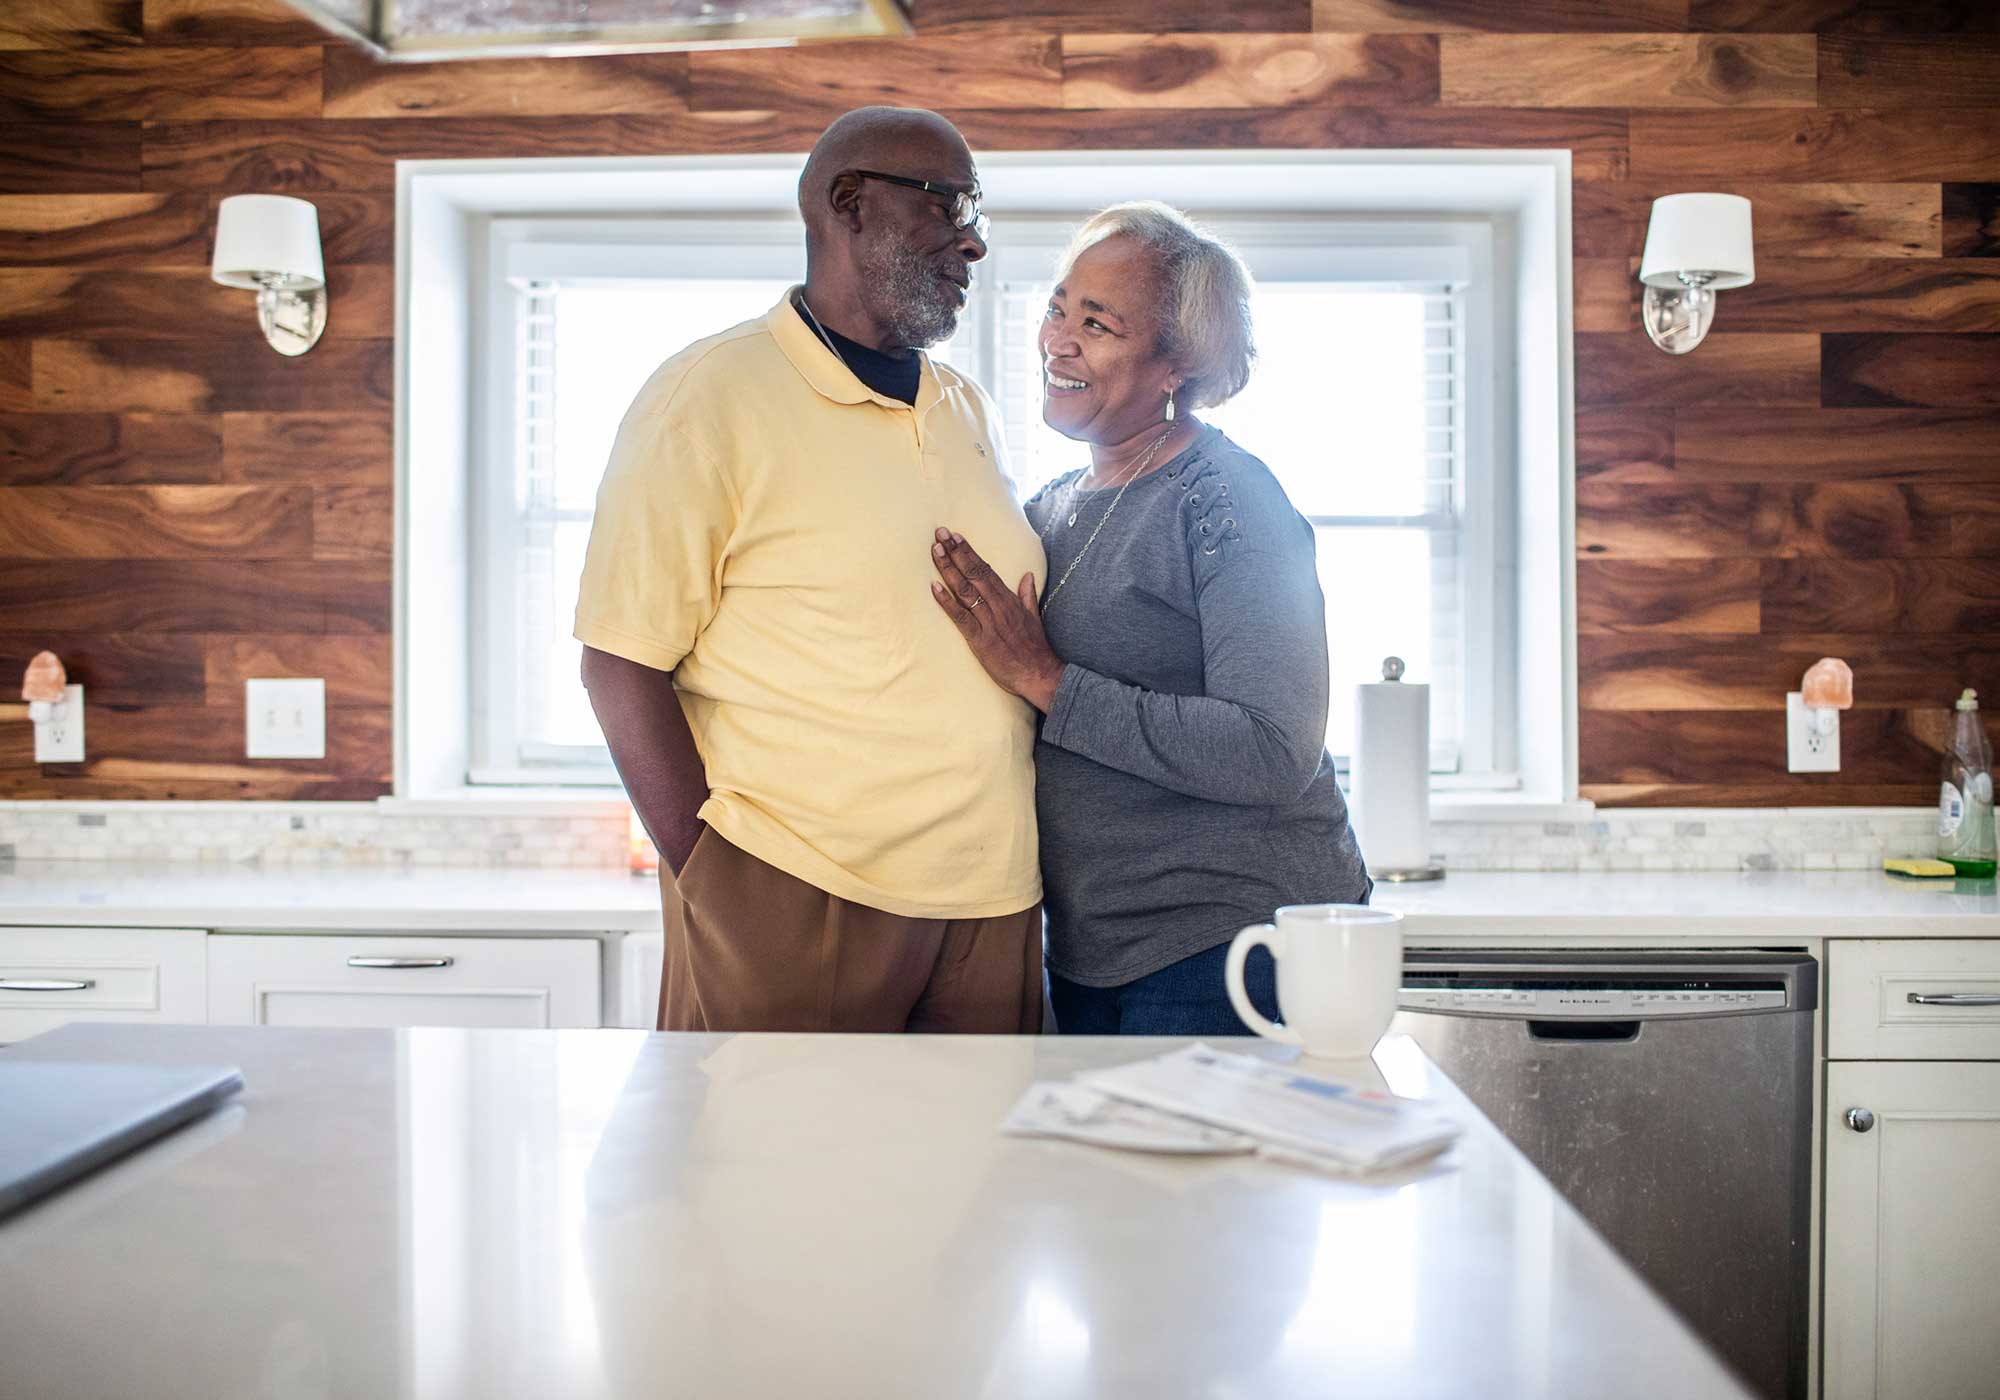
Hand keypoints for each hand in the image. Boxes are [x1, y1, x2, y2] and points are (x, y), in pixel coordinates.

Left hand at [930, 527, 1065, 712]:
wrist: (1040, 675)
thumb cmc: (1036, 649)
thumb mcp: (1034, 617)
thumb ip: (1027, 596)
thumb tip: (1028, 575)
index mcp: (1009, 600)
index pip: (986, 570)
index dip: (969, 552)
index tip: (956, 536)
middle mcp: (998, 606)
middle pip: (973, 573)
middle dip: (956, 552)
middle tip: (940, 533)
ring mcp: (988, 622)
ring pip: (965, 590)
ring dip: (949, 569)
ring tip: (936, 550)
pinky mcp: (980, 640)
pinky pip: (961, 617)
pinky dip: (947, 601)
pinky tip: (934, 587)